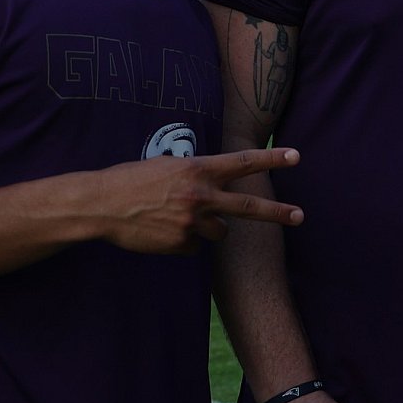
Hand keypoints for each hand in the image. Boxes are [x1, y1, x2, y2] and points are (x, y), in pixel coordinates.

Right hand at [96, 148, 302, 254]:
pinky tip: (163, 230)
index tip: (296, 156)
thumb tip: (216, 183)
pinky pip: (195, 245)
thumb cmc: (132, 180)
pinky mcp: (181, 244)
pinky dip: (185, 240)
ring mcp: (191, 222)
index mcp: (197, 170)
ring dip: (209, 227)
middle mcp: (200, 195)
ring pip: (219, 231)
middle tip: (300, 216)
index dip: (271, 159)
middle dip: (277, 213)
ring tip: (178, 217)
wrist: (102, 205)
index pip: (243, 163)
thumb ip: (196, 174)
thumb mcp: (168, 166)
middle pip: (248, 208)